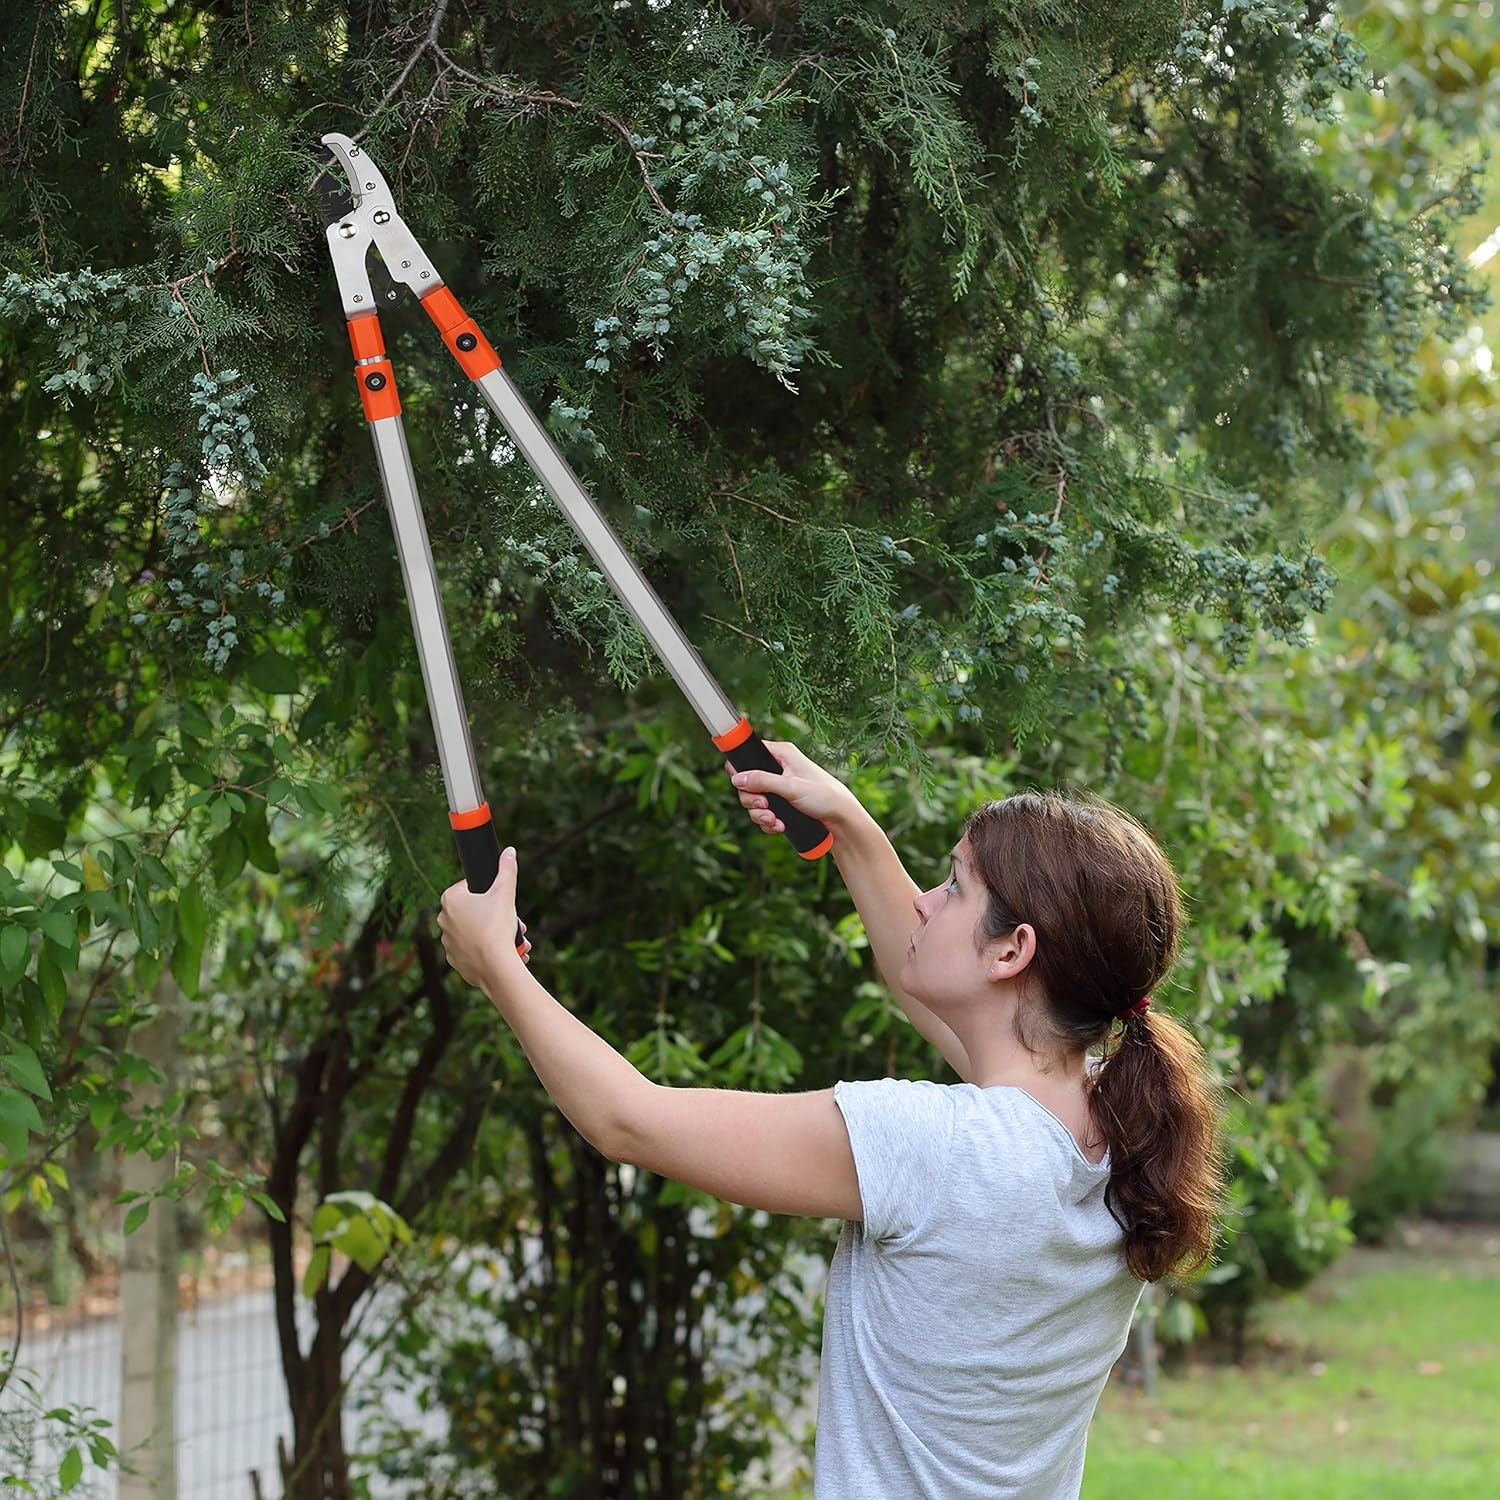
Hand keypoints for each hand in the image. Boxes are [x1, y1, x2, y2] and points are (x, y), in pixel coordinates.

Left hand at [438, 846, 531, 990]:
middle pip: (475, 911)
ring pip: (474, 932)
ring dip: (493, 934)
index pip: (471, 888)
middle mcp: (443, 919)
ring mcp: (447, 941)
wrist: (495, 967)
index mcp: (450, 899)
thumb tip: (509, 851)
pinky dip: (485, 951)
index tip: (503, 902)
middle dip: (496, 916)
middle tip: (514, 923)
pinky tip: (500, 953)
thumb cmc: (497, 927)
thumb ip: (507, 869)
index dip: (490, 893)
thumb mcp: (505, 893)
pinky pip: (471, 950)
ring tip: (513, 941)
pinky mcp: (454, 960)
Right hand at [724, 740, 858, 836]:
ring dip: (760, 815)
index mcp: (782, 755)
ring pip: (756, 801)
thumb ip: (762, 781)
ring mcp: (781, 789)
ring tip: (774, 822)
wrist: (843, 822)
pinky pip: (765, 813)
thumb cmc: (825, 797)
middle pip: (749, 783)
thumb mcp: (791, 787)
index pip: (751, 754)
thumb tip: (737, 778)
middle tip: (764, 807)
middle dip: (753, 800)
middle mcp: (780, 769)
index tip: (742, 784)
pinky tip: (779, 827)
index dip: (742, 768)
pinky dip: (768, 822)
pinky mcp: (784, 806)